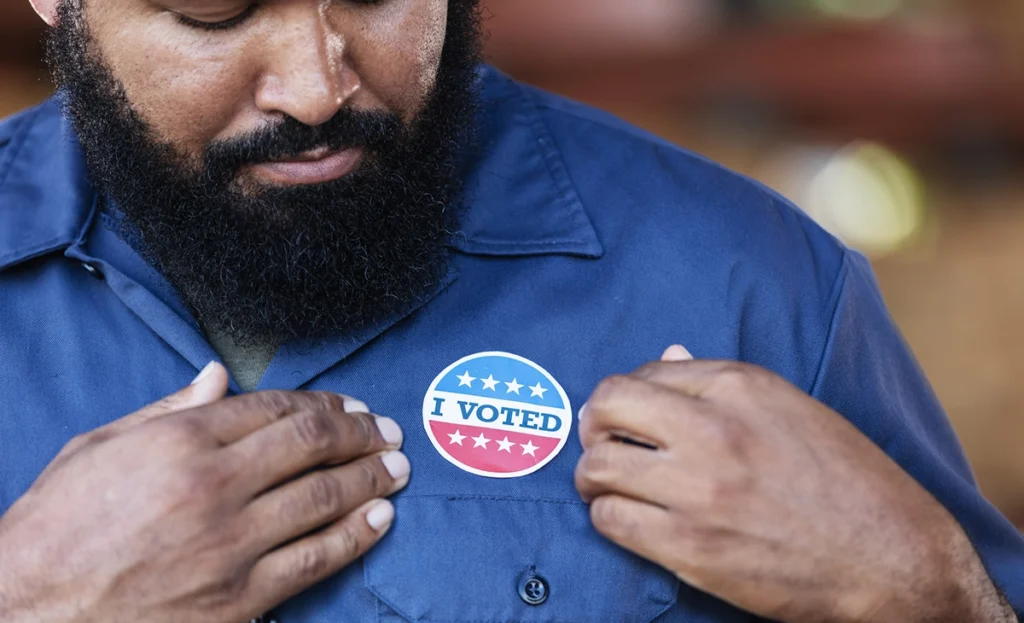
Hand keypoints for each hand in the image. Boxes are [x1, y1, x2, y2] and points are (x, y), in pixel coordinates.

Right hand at [0, 363, 409, 622]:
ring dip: (370, 478)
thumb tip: (218, 376)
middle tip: (387, 431)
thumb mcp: (98, 447)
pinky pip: (314, 560)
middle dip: (360, 434)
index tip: (349, 407)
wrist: (24, 614)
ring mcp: (230, 545)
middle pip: (312, 446)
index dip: (324, 404)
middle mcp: (213, 486)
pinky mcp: (238, 599)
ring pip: (324, 499)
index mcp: (180, 442)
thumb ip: (168, 410)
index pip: (276, 409)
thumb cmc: (55, 528)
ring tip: (397, 468)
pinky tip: (379, 518)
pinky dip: (354, 536)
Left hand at [575, 347, 1013, 622]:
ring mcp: (699, 490)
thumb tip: (666, 356)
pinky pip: (611, 520)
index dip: (627, 396)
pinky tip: (626, 518)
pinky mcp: (691, 547)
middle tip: (600, 442)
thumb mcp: (792, 410)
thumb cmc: (848, 482)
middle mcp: (714, 429)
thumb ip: (722, 385)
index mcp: (741, 386)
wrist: (892, 560)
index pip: (645, 372)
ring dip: (593, 476)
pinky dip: (608, 517)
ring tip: (605, 484)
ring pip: (598, 466)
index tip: (627, 416)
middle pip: (607, 407)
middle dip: (593, 425)